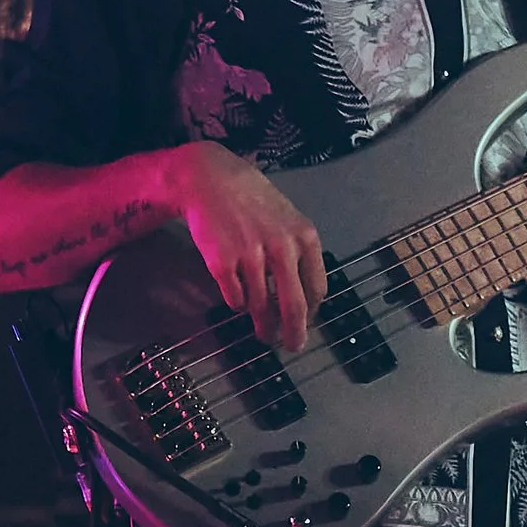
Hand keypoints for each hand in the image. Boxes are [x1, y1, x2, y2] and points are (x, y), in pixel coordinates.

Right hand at [171, 142, 326, 353]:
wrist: (209, 179)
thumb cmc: (251, 199)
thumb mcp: (286, 218)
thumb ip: (298, 252)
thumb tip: (304, 296)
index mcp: (304, 237)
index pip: (317, 288)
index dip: (313, 312)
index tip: (308, 323)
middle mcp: (282, 247)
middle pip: (294, 306)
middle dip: (294, 333)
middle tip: (292, 346)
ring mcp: (251, 256)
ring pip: (261, 307)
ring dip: (263, 325)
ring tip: (263, 332)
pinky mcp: (222, 263)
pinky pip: (235, 299)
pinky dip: (238, 305)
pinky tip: (239, 300)